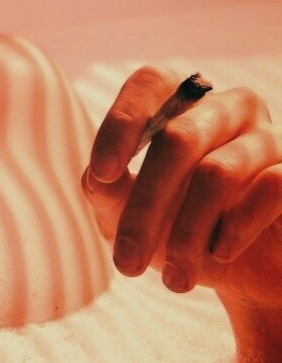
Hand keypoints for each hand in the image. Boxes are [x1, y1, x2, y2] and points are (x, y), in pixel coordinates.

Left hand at [80, 65, 281, 362]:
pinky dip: (235, 229)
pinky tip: (218, 254)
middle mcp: (228, 108)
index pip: (151, 82)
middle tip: (126, 263)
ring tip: (174, 280)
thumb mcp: (129, 213)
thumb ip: (107, 189)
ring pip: (217, 173)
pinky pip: (268, 189)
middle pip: (178, 138)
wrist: (246, 272)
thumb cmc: (177, 227)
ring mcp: (269, 137)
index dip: (123, 122)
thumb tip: (98, 178)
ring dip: (186, 234)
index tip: (103, 175)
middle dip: (146, 206)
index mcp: (181, 103)